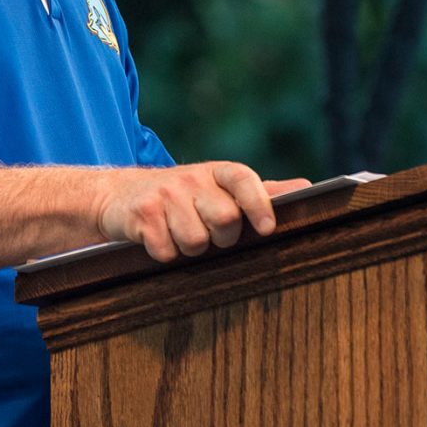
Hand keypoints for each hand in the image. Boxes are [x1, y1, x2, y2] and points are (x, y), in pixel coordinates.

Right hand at [94, 163, 310, 262]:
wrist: (120, 195)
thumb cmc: (183, 197)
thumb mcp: (220, 189)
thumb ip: (262, 192)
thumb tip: (307, 188)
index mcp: (217, 171)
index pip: (244, 179)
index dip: (258, 203)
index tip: (266, 228)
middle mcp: (192, 178)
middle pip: (225, 219)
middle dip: (221, 238)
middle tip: (210, 235)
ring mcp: (165, 194)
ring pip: (196, 241)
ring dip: (190, 249)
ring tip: (181, 235)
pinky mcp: (141, 214)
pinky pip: (166, 251)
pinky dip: (165, 254)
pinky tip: (158, 239)